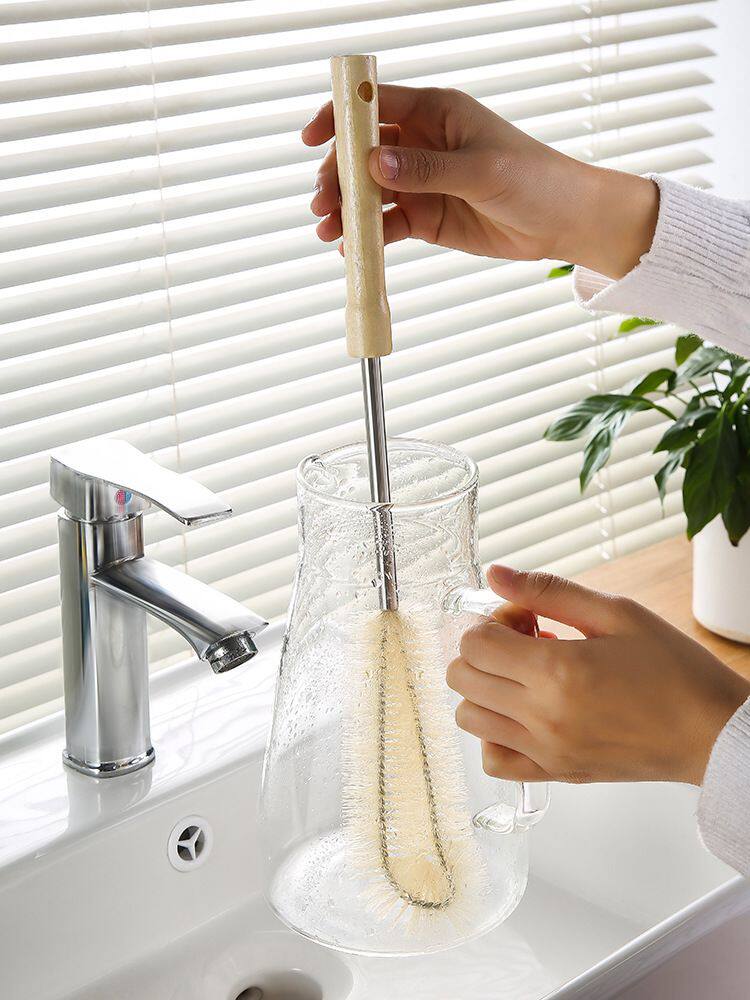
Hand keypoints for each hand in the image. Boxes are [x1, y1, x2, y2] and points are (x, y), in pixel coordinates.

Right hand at [302, 84, 658, 278]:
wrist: (561, 222)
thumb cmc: (534, 179)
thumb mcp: (480, 170)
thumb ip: (427, 170)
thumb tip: (375, 164)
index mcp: (436, 114)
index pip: (376, 106)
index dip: (340, 118)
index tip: (314, 138)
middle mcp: (422, 145)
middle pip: (362, 154)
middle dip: (337, 176)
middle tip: (323, 204)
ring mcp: (420, 182)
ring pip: (368, 191)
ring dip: (345, 208)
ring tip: (327, 229)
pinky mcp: (424, 217)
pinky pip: (386, 223)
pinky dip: (366, 235)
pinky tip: (352, 247)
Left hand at [448, 566, 749, 785]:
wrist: (712, 732)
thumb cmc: (674, 672)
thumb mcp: (617, 613)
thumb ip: (549, 591)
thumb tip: (496, 574)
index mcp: (557, 671)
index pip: (474, 644)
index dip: (492, 622)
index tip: (525, 619)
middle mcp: (542, 716)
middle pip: (462, 678)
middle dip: (482, 650)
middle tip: (524, 642)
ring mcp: (546, 750)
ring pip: (469, 718)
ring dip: (484, 689)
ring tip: (527, 676)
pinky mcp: (556, 773)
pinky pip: (493, 761)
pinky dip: (494, 734)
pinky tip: (524, 713)